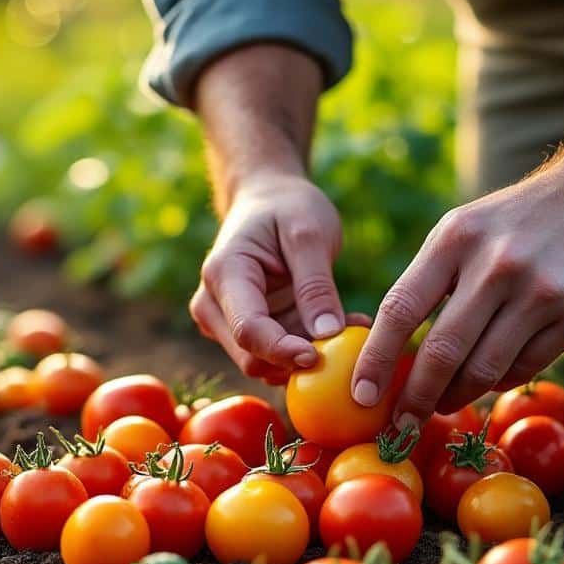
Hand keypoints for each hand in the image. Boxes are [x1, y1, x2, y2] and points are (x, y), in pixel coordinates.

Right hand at [190, 173, 368, 382]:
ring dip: (307, 356)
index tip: (321, 357)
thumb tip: (328, 335)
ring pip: (265, 364)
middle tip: (349, 341)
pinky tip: (339, 327)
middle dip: (297, 358)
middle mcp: (213, 305)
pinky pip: (276, 355)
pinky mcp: (246, 331)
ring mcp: (225, 322)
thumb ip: (316, 284)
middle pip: (251, 357)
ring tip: (350, 325)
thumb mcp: (309, 233)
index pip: (248, 330)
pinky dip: (307, 348)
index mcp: (224, 275)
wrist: (267, 200)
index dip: (283, 351)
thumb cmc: (287, 208)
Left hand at [351, 164, 563, 424]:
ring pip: (484, 370)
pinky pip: (525, 368)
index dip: (375, 359)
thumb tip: (388, 353)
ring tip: (439, 405)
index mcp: (455, 239)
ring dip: (455, 397)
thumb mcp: (462, 230)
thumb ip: (428, 282)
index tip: (361, 396)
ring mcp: (542, 292)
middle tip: (397, 427)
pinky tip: (488, 380)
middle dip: (414, 399)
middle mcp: (497, 265)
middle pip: (442, 351)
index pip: (401, 309)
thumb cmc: (513, 222)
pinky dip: (498, 382)